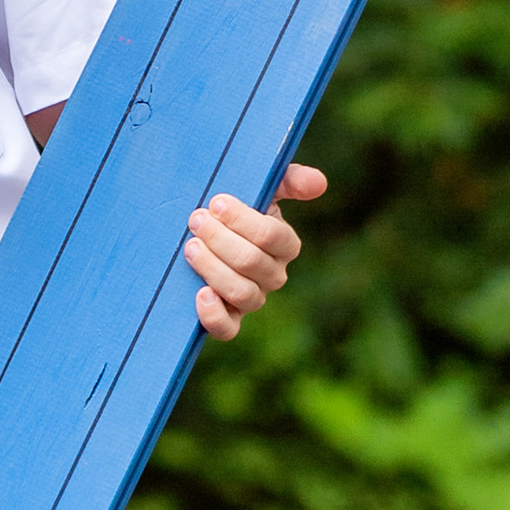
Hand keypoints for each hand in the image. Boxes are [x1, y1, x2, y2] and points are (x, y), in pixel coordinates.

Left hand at [184, 162, 323, 341]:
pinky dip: (214, 315)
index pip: (272, 236)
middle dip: (220, 239)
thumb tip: (319, 183)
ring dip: (214, 268)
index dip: (242, 220)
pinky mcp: (229, 319)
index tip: (215, 202)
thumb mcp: (261, 188)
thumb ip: (289, 180)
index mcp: (284, 244)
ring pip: (243, 293)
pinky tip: (200, 294)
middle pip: (253, 263)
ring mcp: (252, 299)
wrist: (200, 233)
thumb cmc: (233, 208)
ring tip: (190, 248)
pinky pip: (228, 329)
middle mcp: (273, 275)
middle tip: (196, 220)